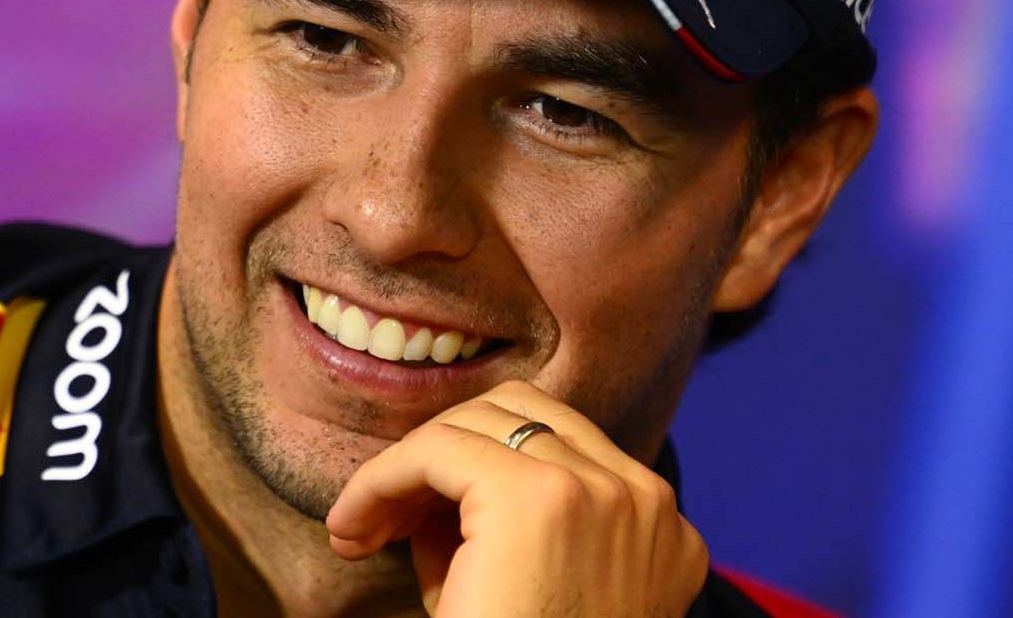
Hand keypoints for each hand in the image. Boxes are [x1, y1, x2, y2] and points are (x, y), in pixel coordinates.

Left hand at [324, 380, 708, 616]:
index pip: (561, 448)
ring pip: (478, 422)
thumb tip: (429, 486)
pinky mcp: (540, 498)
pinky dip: (381, 478)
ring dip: (406, 468)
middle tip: (381, 518)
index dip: (476, 469)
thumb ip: (494, 533)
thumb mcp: (524, 597)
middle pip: (524, 415)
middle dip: (442, 455)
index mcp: (659, 531)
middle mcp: (645, 502)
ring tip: (359, 528)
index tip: (415, 522)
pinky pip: (438, 449)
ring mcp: (602, 491)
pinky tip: (353, 525)